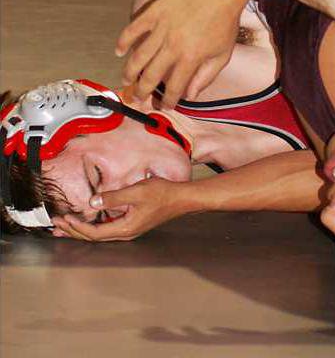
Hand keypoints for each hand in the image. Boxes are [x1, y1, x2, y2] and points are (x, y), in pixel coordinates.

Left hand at [51, 178, 193, 241]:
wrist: (182, 198)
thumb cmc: (163, 194)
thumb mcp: (136, 192)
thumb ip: (113, 197)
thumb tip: (92, 201)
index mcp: (125, 228)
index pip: (94, 232)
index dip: (77, 227)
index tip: (64, 219)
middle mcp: (126, 232)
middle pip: (95, 237)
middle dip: (74, 231)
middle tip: (57, 226)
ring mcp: (130, 229)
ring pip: (101, 234)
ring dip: (82, 230)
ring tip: (67, 226)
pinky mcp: (134, 223)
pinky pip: (108, 229)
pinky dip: (94, 225)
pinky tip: (90, 220)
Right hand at [117, 0, 240, 107]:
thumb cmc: (224, 21)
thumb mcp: (222, 54)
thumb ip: (206, 77)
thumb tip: (191, 95)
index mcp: (191, 58)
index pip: (175, 87)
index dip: (168, 100)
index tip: (164, 106)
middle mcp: (173, 46)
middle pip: (152, 75)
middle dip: (143, 91)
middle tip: (139, 98)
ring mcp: (162, 28)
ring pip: (139, 56)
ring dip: (130, 71)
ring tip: (126, 80)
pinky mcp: (154, 12)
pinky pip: (133, 29)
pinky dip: (124, 41)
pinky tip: (119, 52)